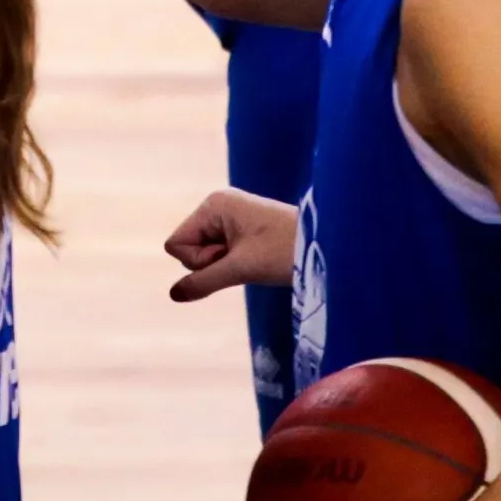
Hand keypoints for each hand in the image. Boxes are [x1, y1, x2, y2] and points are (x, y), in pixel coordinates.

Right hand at [165, 187, 302, 301]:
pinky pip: (220, 253)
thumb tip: (173, 295)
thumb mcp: (241, 269)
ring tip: (255, 258)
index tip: (230, 257)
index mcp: (213, 204)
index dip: (198, 261)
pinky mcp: (242, 230)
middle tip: (247, 258)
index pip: (177, 244)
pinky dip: (234, 263)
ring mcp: (230, 217)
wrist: (328, 245)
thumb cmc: (284, 252)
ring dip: (225, 265)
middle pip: (189, 248)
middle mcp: (218, 206)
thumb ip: (203, 282)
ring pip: (205, 253)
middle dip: (212, 262)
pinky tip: (255, 259)